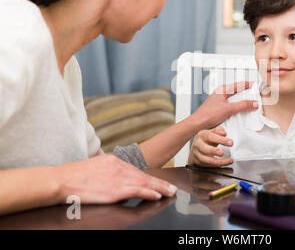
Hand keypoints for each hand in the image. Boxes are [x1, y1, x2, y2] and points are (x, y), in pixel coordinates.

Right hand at [56, 154, 177, 203]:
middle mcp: (118, 167)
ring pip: (144, 183)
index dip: (150, 177)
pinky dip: (149, 193)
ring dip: (159, 189)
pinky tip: (156, 196)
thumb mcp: (92, 165)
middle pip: (144, 176)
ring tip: (169, 193)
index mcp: (113, 161)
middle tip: (172, 188)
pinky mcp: (114, 190)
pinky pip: (137, 191)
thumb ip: (104, 168)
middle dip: (160, 183)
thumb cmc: (72, 176)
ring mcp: (117, 178)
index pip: (136, 170)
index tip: (159, 181)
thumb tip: (108, 172)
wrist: (60, 180)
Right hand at [188, 126, 233, 167]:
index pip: (210, 136)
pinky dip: (216, 166)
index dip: (220, 140)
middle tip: (221, 152)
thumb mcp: (213, 132)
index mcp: (202, 135)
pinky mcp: (199, 162)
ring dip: (212, 161)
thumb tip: (223, 133)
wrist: (197, 147)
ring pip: (203, 159)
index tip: (230, 143)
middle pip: (204, 148)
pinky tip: (224, 163)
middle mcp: (198, 144)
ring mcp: (197, 154)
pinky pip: (207, 165)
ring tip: (220, 162)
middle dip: (213, 151)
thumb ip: (219, 130)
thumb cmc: (207, 139)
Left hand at [191, 81, 257, 129]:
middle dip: (247, 94)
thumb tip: (254, 103)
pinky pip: (232, 106)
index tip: (257, 86)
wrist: (198, 123)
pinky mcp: (220, 108)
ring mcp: (220, 101)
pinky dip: (238, 108)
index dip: (249, 85)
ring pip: (235, 99)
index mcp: (222, 90)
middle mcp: (221, 94)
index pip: (239, 85)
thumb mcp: (228, 109)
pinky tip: (242, 112)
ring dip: (243, 102)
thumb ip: (242, 105)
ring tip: (252, 104)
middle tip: (257, 96)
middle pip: (238, 92)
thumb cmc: (208, 114)